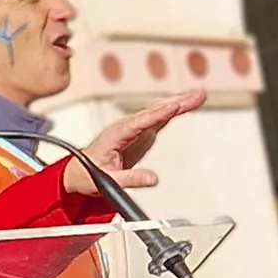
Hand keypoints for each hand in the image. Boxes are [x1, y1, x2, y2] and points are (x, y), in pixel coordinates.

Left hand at [62, 89, 200, 198]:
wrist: (79, 172)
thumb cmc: (88, 175)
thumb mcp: (107, 181)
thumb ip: (130, 180)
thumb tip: (153, 179)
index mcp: (115, 135)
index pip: (139, 122)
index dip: (158, 114)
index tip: (174, 107)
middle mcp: (125, 127)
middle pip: (153, 112)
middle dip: (176, 103)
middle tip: (197, 96)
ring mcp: (134, 128)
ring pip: (158, 112)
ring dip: (178, 103)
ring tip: (199, 97)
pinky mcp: (140, 132)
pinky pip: (159, 119)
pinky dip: (173, 111)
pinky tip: (187, 103)